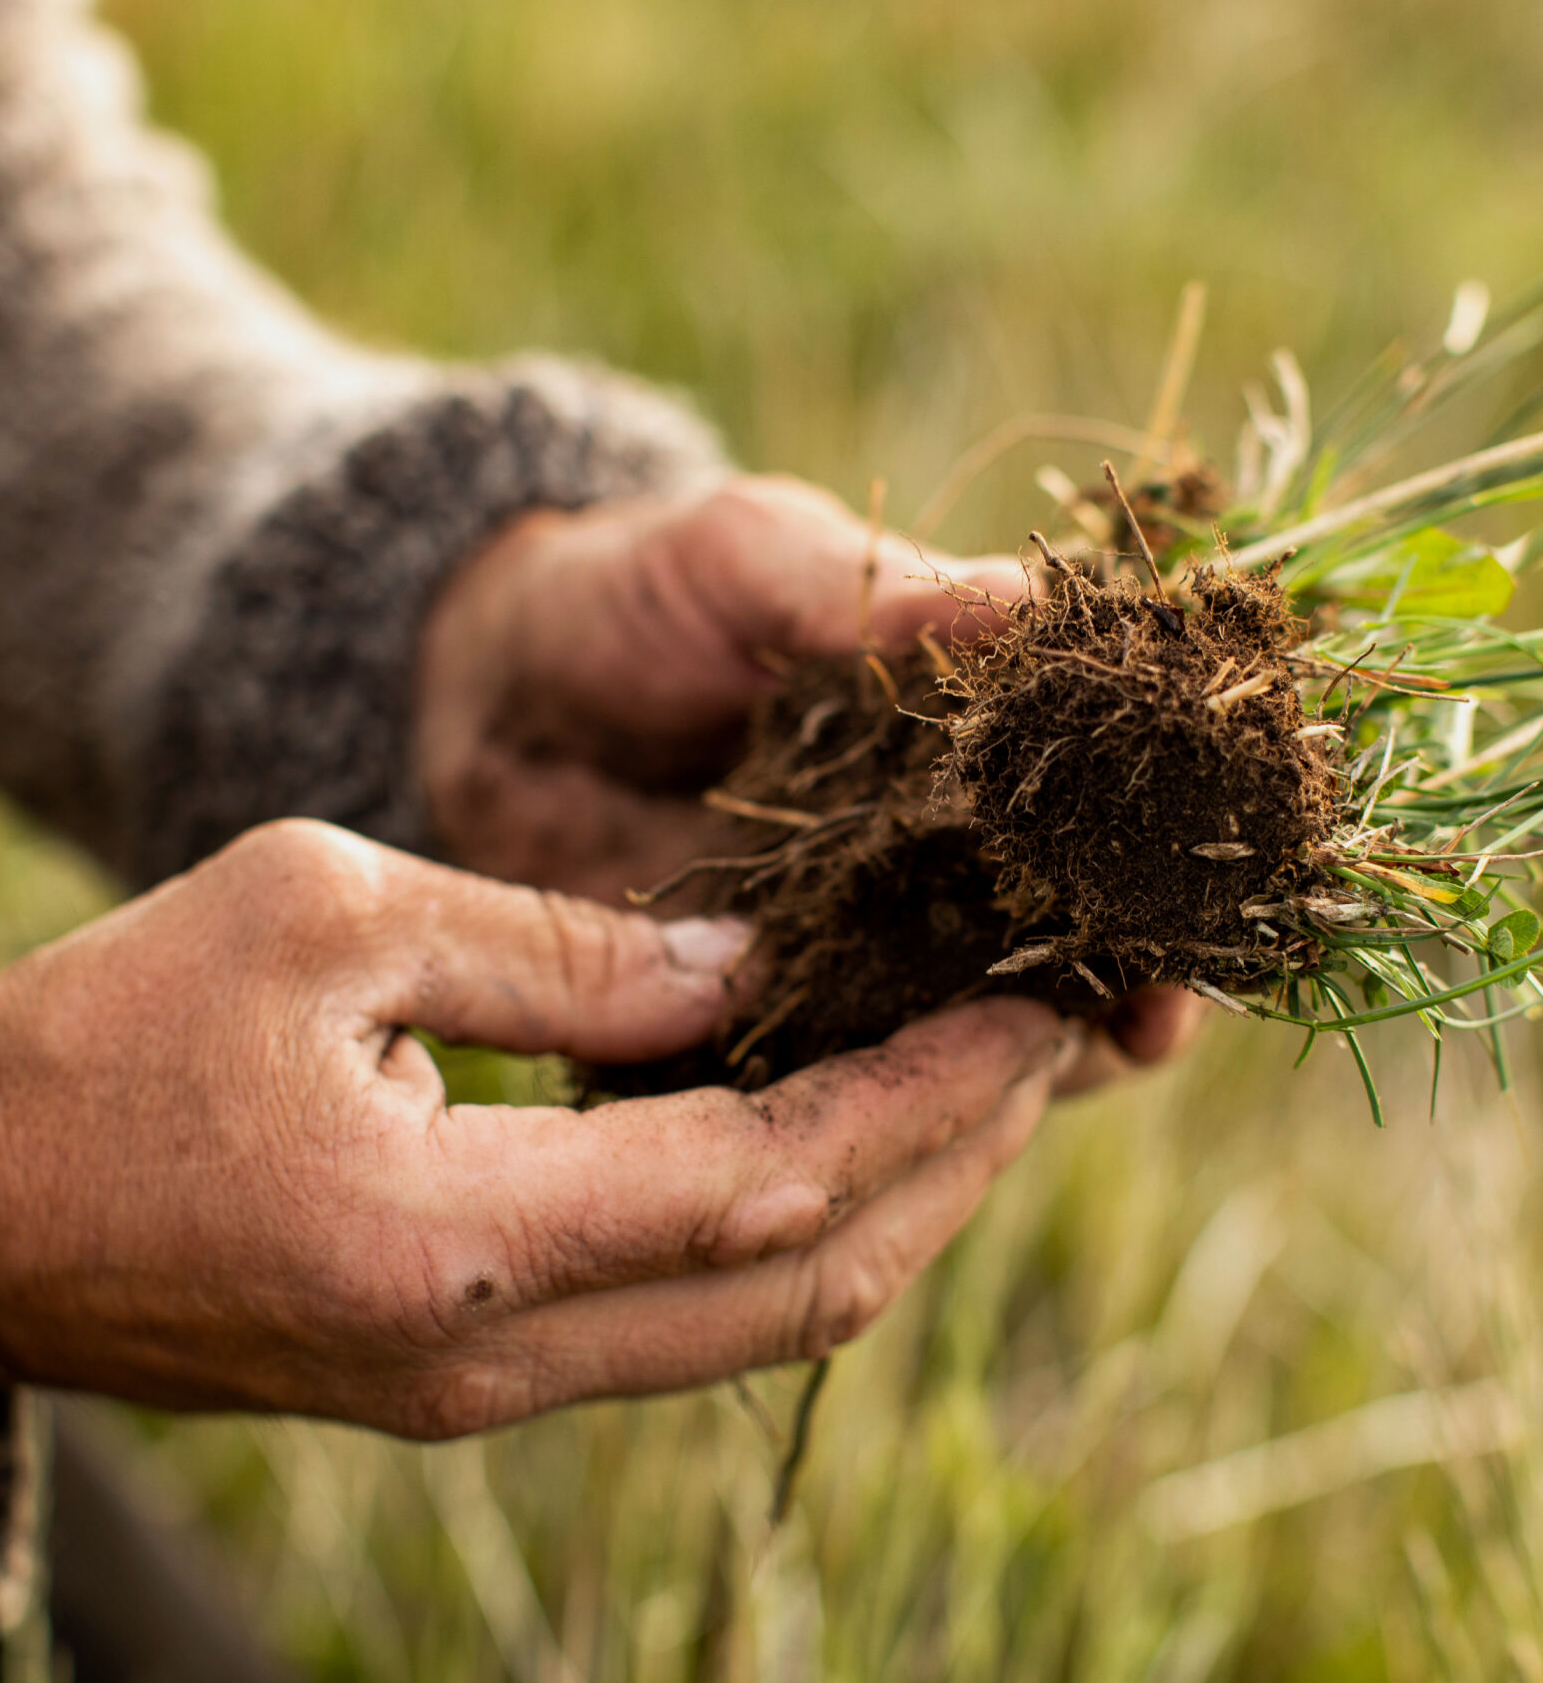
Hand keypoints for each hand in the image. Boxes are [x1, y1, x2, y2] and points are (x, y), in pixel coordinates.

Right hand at [0, 819, 1088, 1435]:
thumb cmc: (119, 1035)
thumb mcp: (328, 914)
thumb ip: (554, 944)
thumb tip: (740, 960)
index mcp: (457, 1234)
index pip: (768, 1168)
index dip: (922, 1093)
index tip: (1032, 1012)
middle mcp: (493, 1354)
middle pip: (803, 1280)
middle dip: (949, 1163)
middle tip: (1048, 1050)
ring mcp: (482, 1389)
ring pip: (757, 1324)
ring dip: (888, 1210)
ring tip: (978, 1094)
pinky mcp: (466, 1379)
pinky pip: (681, 1325)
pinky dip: (786, 1235)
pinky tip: (837, 1143)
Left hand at [420, 474, 1201, 1073]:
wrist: (485, 684)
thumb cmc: (636, 594)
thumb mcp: (746, 557)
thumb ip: (861, 586)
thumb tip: (1025, 598)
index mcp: (955, 737)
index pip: (1092, 802)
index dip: (1153, 852)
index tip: (1197, 903)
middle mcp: (923, 852)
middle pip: (1052, 934)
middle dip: (1117, 982)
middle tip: (1151, 1022)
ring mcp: (846, 939)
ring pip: (963, 1023)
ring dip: (1024, 1058)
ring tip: (1058, 1075)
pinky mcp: (758, 1006)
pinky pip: (838, 1073)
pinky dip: (881, 1104)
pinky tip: (909, 1125)